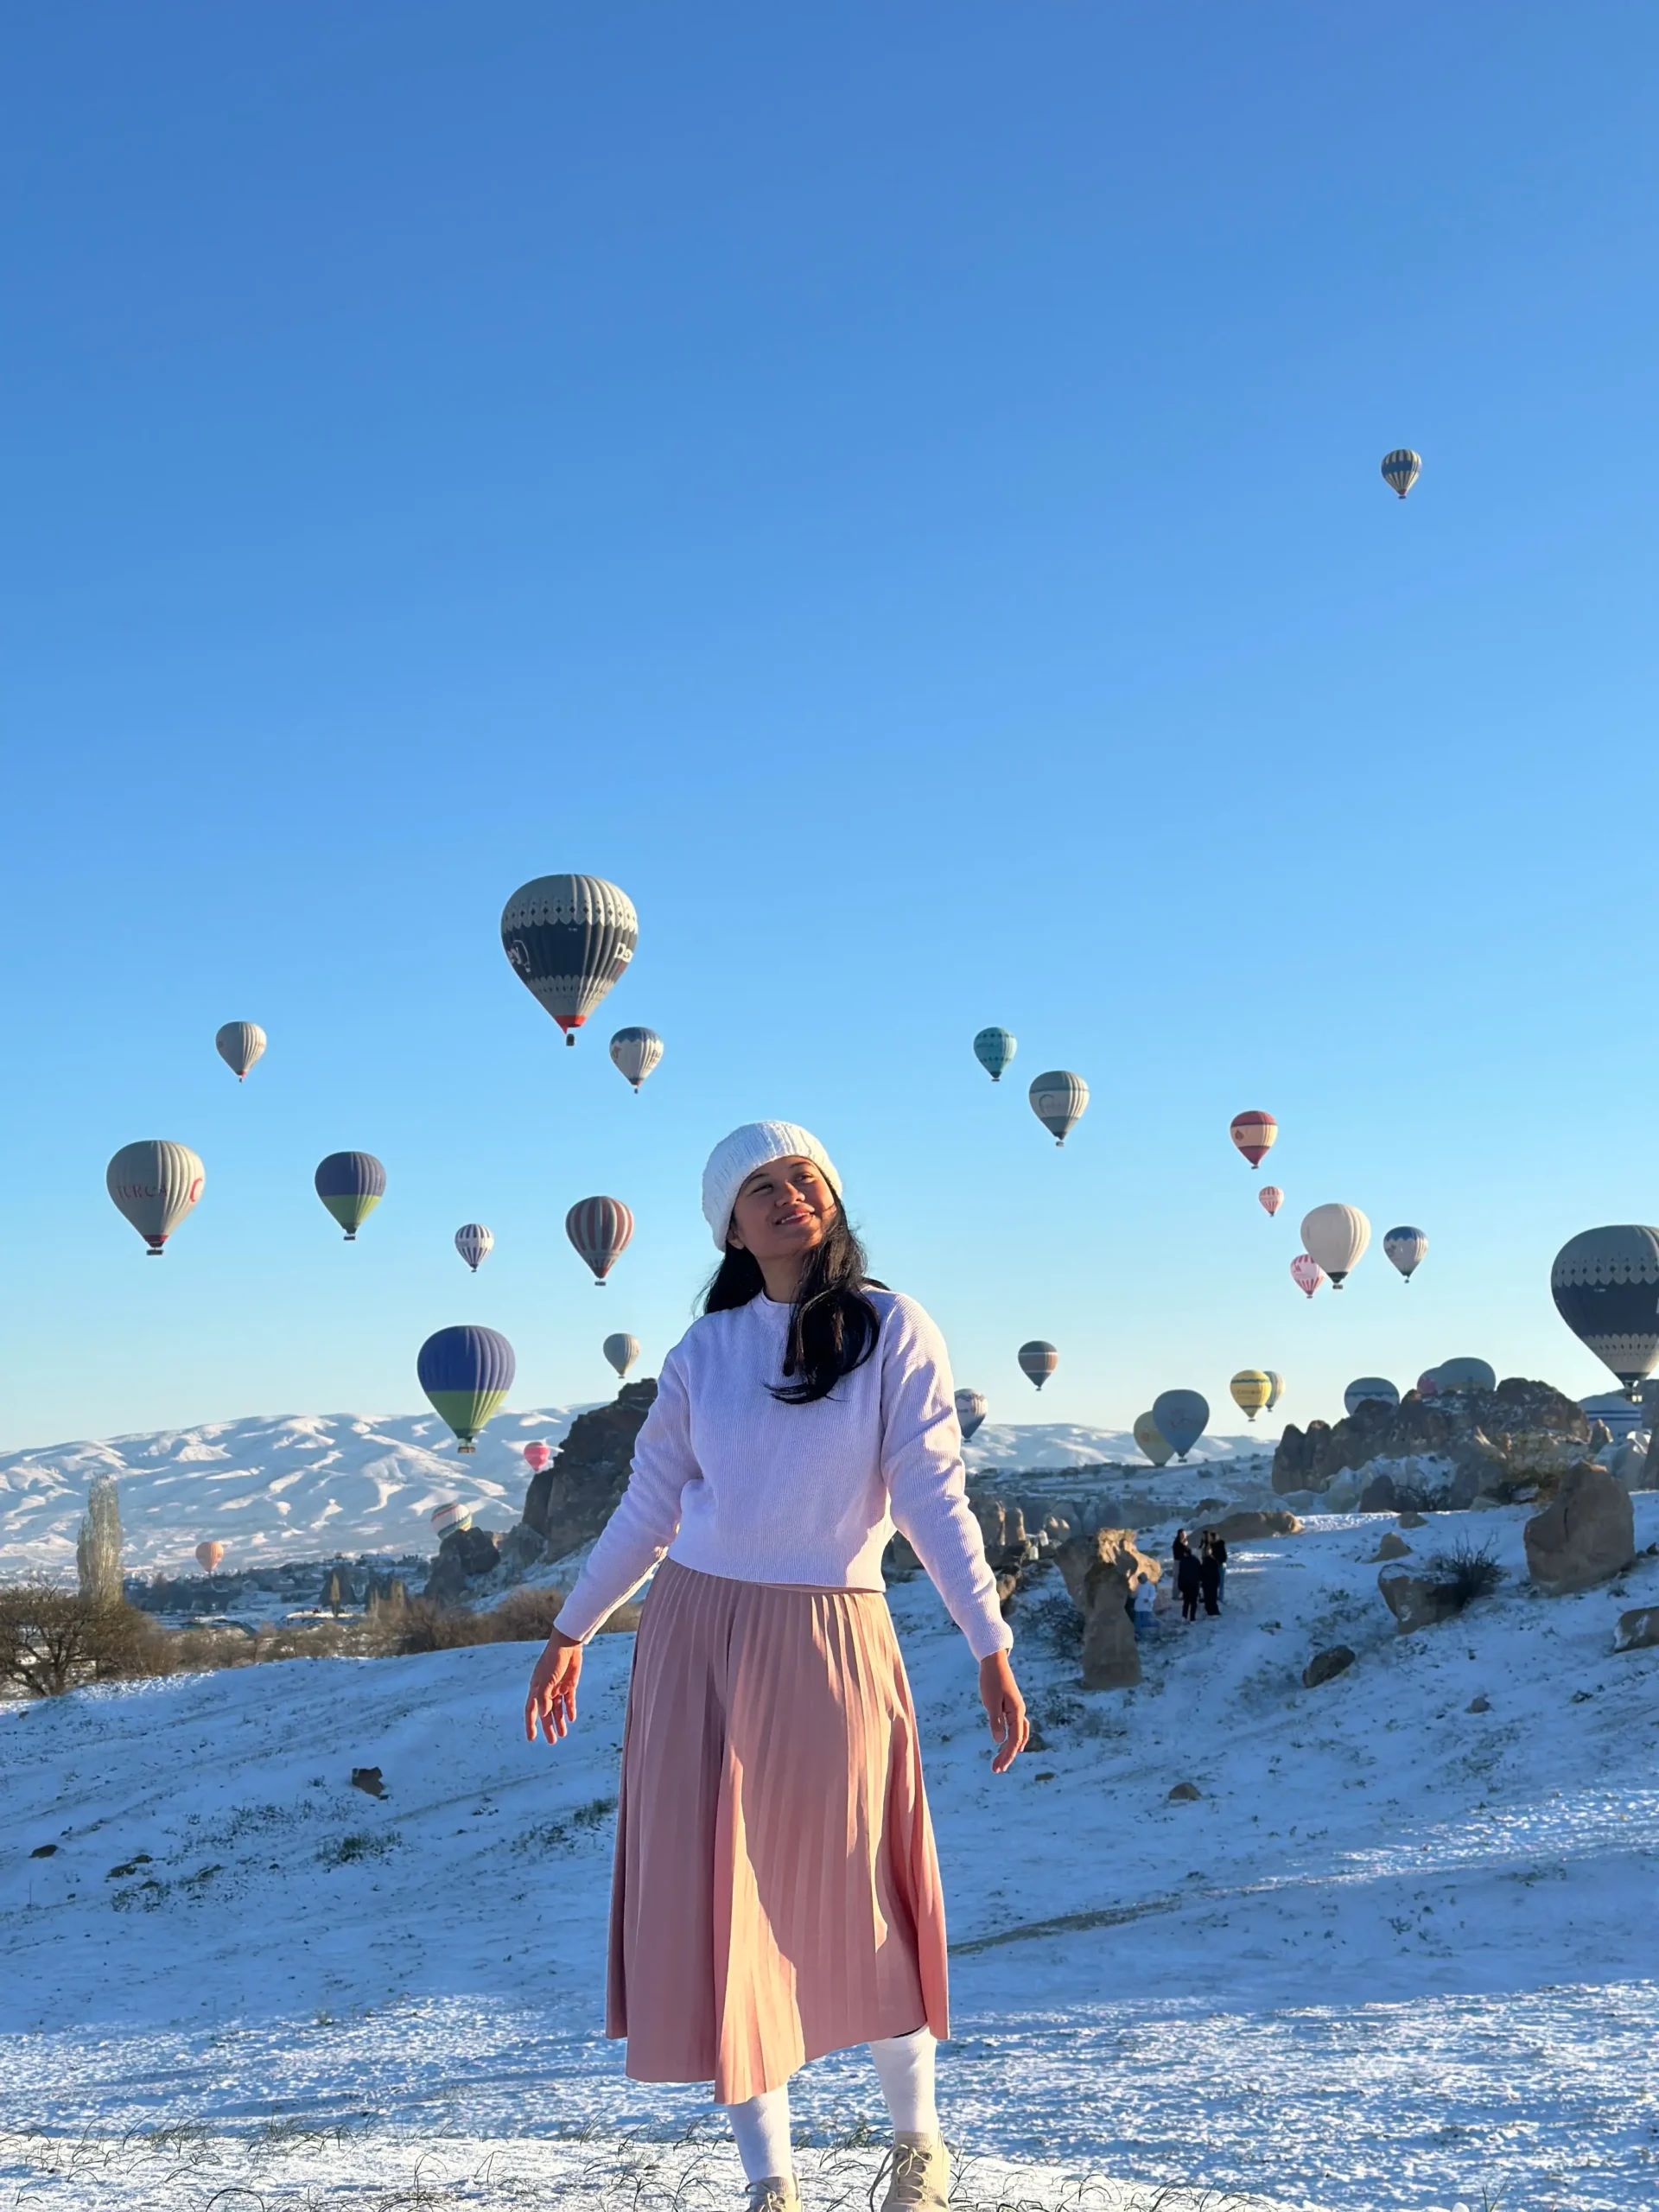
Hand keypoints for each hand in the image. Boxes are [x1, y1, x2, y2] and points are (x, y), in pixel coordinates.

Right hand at [525, 1629, 583, 1743]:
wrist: (568, 1645)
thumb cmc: (553, 1660)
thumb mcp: (547, 1679)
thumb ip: (544, 1697)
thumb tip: (544, 1715)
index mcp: (536, 1689)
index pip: (532, 1710)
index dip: (531, 1724)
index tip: (531, 1739)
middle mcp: (546, 1690)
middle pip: (547, 1713)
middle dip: (548, 1727)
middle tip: (552, 1741)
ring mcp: (558, 1688)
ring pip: (558, 1709)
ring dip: (560, 1721)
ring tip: (563, 1735)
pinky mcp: (570, 1684)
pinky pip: (569, 1701)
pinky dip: (570, 1710)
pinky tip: (571, 1719)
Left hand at [978, 1650, 1027, 1773]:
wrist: (994, 1662)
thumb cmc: (991, 1680)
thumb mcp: (990, 1702)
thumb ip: (995, 1721)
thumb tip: (999, 1741)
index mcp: (1016, 1712)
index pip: (1014, 1740)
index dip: (1007, 1756)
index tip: (998, 1768)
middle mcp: (1020, 1712)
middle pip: (1016, 1740)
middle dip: (1007, 1756)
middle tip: (996, 1770)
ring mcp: (1017, 1710)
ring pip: (1018, 1735)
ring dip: (1010, 1749)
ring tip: (1001, 1762)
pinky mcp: (1011, 1707)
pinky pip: (1016, 1727)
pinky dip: (1013, 1738)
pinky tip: (1007, 1744)